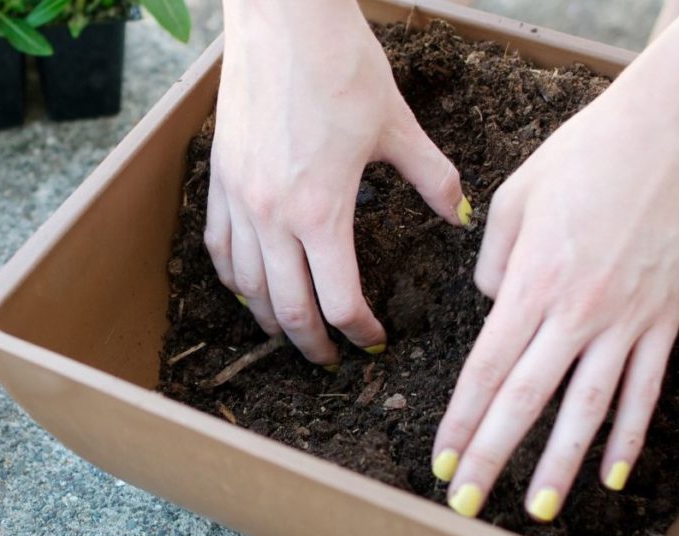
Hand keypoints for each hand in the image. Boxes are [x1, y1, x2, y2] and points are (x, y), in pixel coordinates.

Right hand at [208, 0, 467, 365]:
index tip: (373, 340)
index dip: (359, 331)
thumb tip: (458, 214)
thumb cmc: (341, 66)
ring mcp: (239, 200)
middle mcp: (273, 217)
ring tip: (288, 331)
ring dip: (269, 318)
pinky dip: (232, 278)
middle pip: (288, 308)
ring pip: (246, 287)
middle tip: (329, 358)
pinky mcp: (220, 180)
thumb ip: (432, 178)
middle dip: (312, 343)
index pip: (339, 300)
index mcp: (321, 212)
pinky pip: (219, 247)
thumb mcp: (397, 125)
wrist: (283, 20)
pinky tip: (245, 287)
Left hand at [432, 42, 678, 520]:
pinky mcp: (664, 319)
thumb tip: (491, 304)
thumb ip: (491, 261)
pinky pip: (644, 388)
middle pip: (525, 400)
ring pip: (587, 408)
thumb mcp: (513, 198)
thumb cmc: (584, 156)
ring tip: (538, 509)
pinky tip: (612, 473)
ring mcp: (625, 320)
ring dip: (560, 464)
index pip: (486, 369)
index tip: (444, 462)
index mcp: (529, 283)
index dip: (461, 421)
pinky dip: (628, 434)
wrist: (669, 131)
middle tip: (468, 506)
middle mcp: (575, 312)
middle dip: (492, 457)